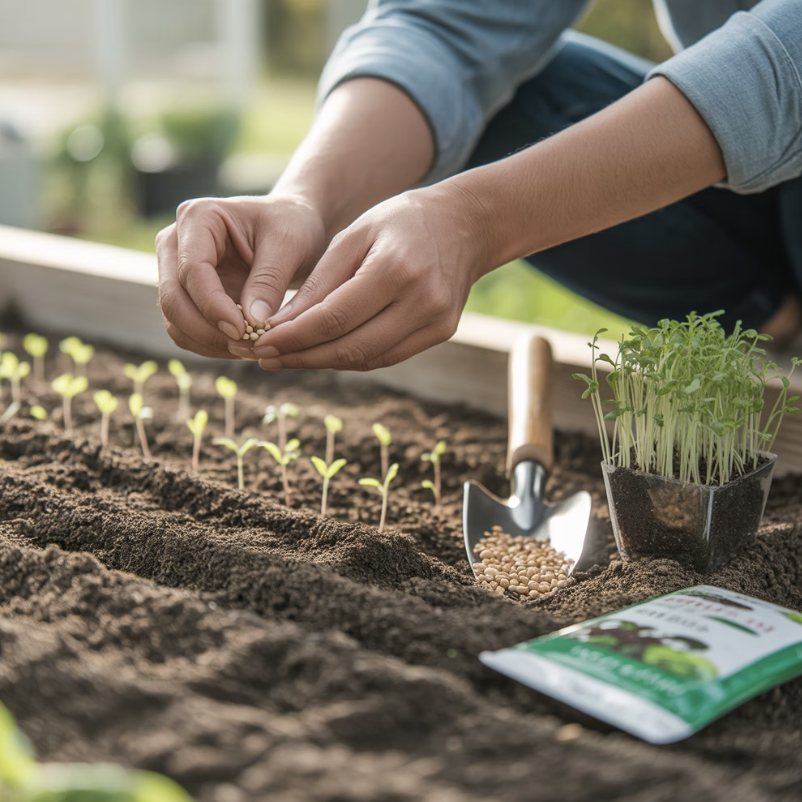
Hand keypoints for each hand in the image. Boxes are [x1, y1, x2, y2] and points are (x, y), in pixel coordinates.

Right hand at [156, 194, 325, 358]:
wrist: (292, 226)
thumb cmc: (291, 225)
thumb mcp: (289, 245)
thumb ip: (269, 281)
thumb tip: (252, 322)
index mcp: (198, 217)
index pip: (192, 269)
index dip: (213, 306)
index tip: (244, 331)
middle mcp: (176, 243)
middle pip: (173, 299)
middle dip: (208, 331)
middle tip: (248, 349)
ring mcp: (175, 271)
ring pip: (175, 321)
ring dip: (209, 343)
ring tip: (250, 350)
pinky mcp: (186, 296)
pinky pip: (186, 331)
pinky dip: (211, 346)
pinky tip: (242, 349)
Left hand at [251, 185, 490, 370]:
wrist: (464, 224)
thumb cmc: (400, 222)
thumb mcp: (354, 236)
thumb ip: (320, 283)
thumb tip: (281, 326)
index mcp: (396, 268)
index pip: (334, 318)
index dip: (294, 337)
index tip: (260, 345)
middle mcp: (421, 300)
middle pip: (351, 347)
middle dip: (303, 357)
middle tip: (266, 358)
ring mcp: (437, 321)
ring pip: (368, 359)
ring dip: (324, 363)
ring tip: (289, 357)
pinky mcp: (442, 332)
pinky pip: (387, 356)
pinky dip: (352, 358)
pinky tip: (324, 352)